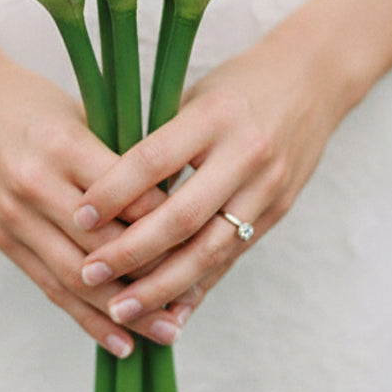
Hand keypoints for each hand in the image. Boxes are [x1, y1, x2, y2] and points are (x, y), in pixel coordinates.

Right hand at [0, 39, 191, 355]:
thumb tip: (179, 203)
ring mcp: (15, 216)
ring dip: (125, 312)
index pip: (130, 199)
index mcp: (65, 145)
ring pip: (78, 277)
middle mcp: (36, 184)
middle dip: (153, 280)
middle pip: (106, 247)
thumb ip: (122, 158)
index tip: (206, 247)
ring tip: (166, 332)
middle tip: (193, 304)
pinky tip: (120, 341)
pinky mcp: (3, 238)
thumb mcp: (81, 115)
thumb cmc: (32, 103)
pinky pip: (50, 286)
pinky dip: (87, 318)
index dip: (171, 228)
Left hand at [71, 23, 348, 325]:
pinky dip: (197, 287)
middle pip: (182, 217)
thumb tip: (102, 197)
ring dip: (162, 287)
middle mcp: (246, 154)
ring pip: (210, 250)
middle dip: (131, 253)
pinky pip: (231, 257)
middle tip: (89, 275)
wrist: (313, 80)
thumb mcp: (193, 98)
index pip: (153, 161)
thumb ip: (157, 144)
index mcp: (214, 115)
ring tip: (122, 309)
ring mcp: (267, 188)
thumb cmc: (235, 86)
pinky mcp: (277, 211)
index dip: (112, 193)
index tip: (78, 218)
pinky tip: (168, 311)